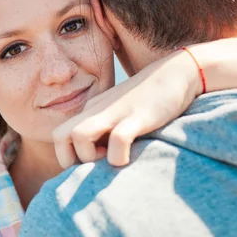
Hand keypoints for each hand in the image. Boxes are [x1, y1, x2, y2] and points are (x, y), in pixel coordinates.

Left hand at [53, 50, 201, 167]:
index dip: (68, 157)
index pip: (59, 136)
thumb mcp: (120, 114)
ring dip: (90, 157)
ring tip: (110, 159)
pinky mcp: (137, 116)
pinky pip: (117, 139)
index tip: (91, 163)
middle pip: (60, 136)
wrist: (177, 73)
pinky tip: (128, 159)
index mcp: (91, 110)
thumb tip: (100, 161)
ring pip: (80, 135)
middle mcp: (97, 110)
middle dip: (70, 159)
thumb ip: (107, 132)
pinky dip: (118, 156)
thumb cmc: (149, 100)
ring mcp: (116, 112)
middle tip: (96, 163)